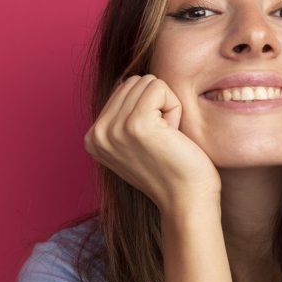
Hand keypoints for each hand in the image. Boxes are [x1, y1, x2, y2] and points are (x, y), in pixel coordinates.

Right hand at [84, 74, 221, 217]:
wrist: (187, 199)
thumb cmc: (172, 169)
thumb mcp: (135, 143)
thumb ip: (123, 115)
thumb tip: (126, 81)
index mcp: (93, 137)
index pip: (123, 89)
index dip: (148, 110)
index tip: (153, 142)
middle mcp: (96, 133)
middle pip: (134, 82)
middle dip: (157, 105)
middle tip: (164, 139)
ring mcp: (113, 129)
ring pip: (148, 83)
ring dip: (167, 107)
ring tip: (167, 138)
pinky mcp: (136, 124)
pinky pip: (160, 88)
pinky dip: (175, 108)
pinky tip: (173, 135)